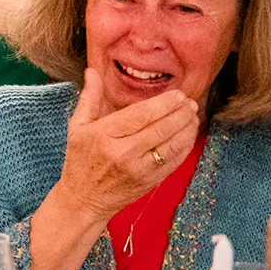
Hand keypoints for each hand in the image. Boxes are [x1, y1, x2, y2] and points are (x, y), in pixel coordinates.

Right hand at [55, 68, 198, 222]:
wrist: (84, 198)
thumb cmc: (80, 159)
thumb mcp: (77, 126)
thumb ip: (89, 98)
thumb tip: (92, 71)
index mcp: (104, 135)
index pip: (140, 115)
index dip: (163, 104)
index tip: (177, 95)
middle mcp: (123, 152)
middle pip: (160, 128)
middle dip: (180, 113)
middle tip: (190, 102)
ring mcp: (139, 169)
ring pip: (171, 144)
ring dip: (187, 128)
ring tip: (193, 115)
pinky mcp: (150, 181)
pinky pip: (174, 161)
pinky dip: (185, 146)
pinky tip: (188, 135)